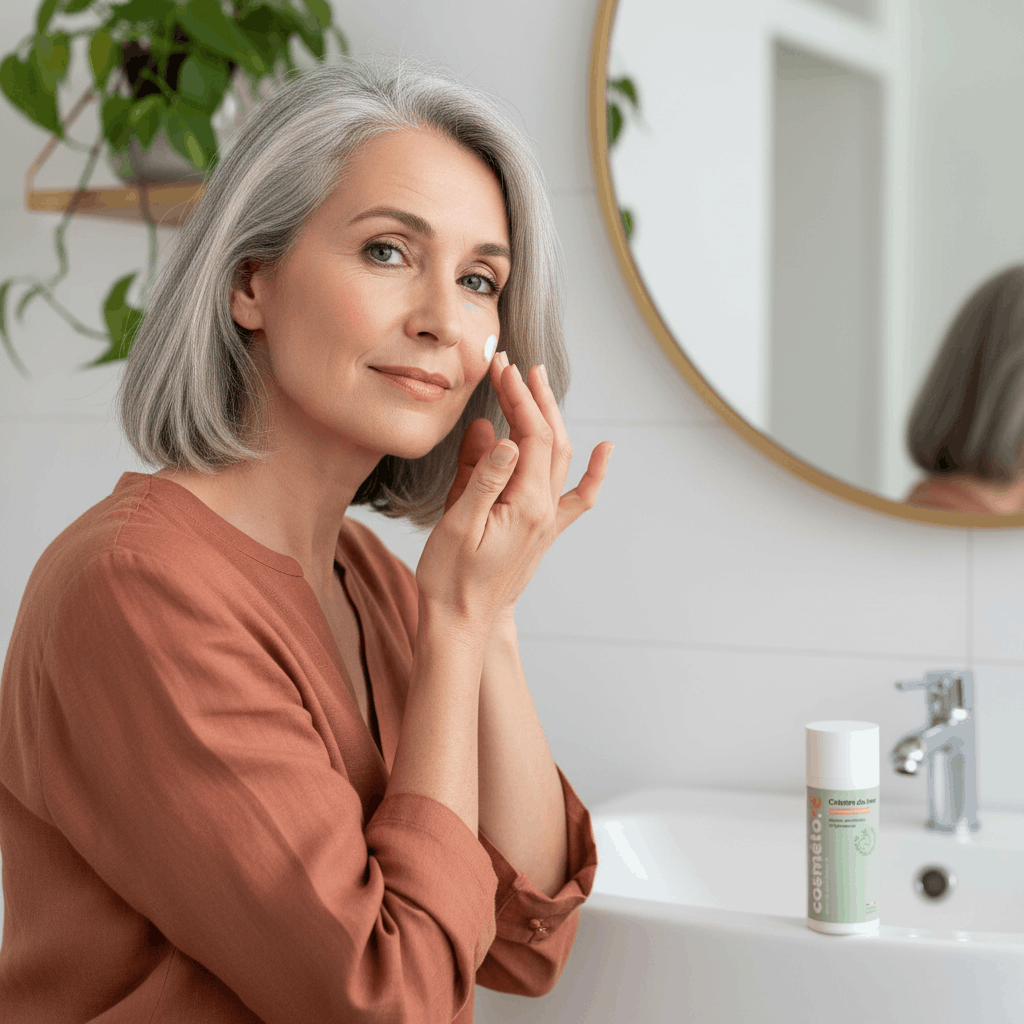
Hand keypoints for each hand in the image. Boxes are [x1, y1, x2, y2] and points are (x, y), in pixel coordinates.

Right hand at [416, 352, 611, 628]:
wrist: (464, 621)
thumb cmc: (451, 577)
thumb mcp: (457, 523)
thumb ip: (482, 478)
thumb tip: (503, 436)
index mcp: (525, 506)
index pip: (530, 436)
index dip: (516, 397)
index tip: (499, 367)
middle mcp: (545, 511)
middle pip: (551, 440)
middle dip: (535, 398)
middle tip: (516, 365)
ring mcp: (548, 521)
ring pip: (562, 458)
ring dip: (552, 419)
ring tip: (537, 386)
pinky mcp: (543, 530)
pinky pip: (577, 496)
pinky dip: (593, 472)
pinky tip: (604, 451)